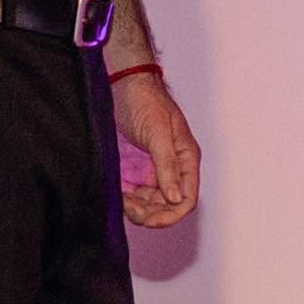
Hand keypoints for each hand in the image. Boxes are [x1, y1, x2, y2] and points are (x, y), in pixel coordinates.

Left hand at [112, 67, 202, 229]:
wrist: (123, 84)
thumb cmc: (146, 100)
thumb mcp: (158, 133)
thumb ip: (168, 166)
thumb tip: (176, 198)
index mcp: (186, 160)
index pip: (186, 199)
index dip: (171, 216)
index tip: (149, 220)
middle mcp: (172, 168)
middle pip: (167, 206)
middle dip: (149, 213)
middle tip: (128, 207)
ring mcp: (153, 170)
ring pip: (149, 203)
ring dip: (135, 207)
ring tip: (120, 198)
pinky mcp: (136, 169)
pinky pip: (134, 193)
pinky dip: (125, 198)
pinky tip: (116, 192)